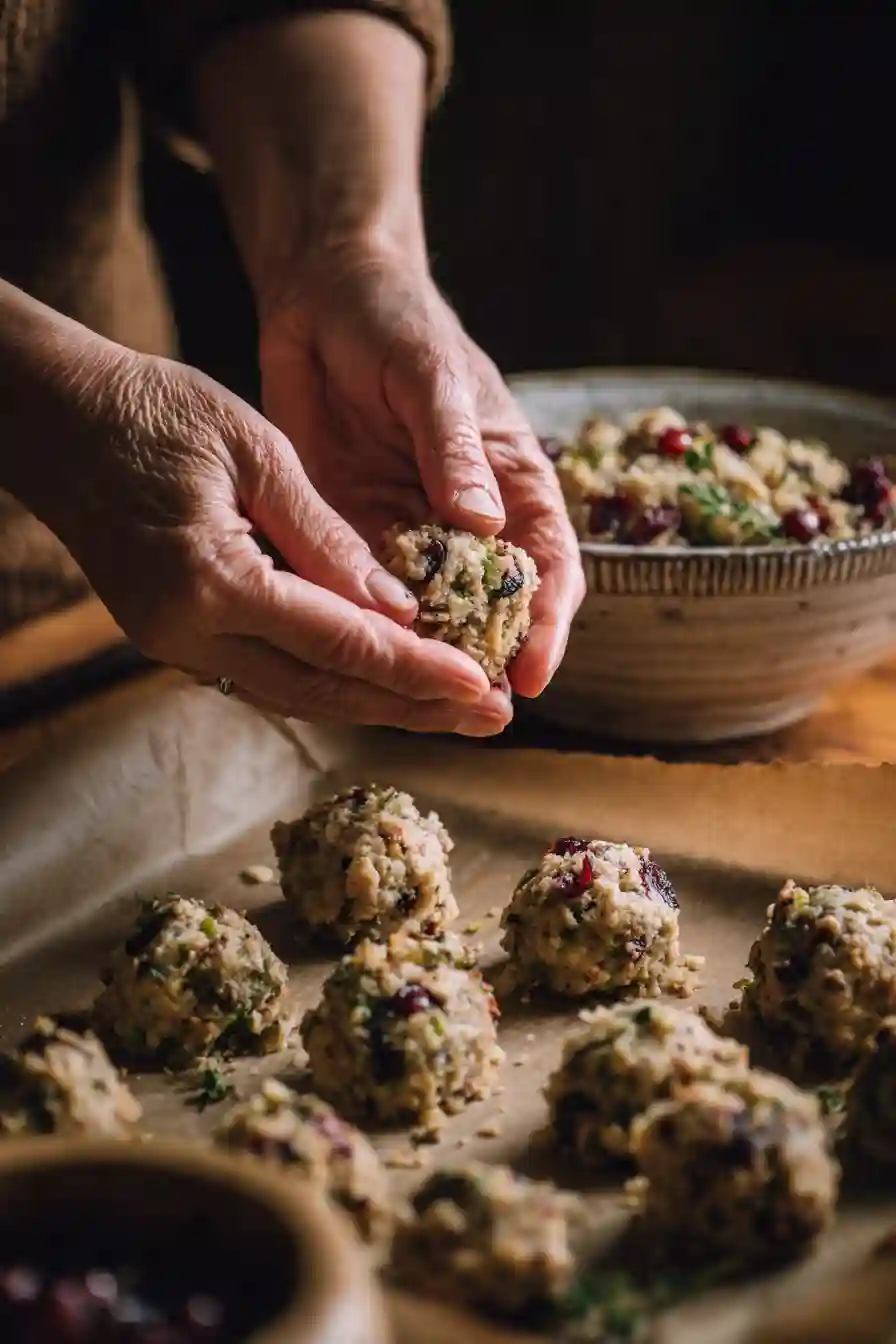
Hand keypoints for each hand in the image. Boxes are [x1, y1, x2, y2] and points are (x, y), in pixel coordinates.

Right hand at [24, 343, 509, 733]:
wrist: (53, 419)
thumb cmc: (154, 412)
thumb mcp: (257, 452)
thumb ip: (327, 538)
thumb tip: (398, 610)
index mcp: (213, 581)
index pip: (340, 642)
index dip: (418, 668)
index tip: (484, 685)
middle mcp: (189, 633)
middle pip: (324, 690)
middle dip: (414, 707)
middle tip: (492, 717)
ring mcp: (173, 644)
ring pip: (296, 694)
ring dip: (378, 705)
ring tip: (453, 710)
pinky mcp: (171, 637)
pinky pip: (266, 674)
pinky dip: (331, 681)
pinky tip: (382, 682)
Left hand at [258, 242, 585, 697]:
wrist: (322, 299)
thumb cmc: (398, 324)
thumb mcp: (433, 379)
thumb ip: (458, 450)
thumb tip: (488, 527)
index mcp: (511, 482)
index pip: (549, 565)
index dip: (548, 623)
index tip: (532, 672)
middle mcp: (467, 520)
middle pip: (493, 607)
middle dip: (489, 660)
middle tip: (476, 713)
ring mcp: (410, 531)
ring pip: (429, 613)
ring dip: (427, 658)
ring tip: (418, 708)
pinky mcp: (353, 533)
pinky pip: (365, 593)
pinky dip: (366, 629)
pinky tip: (355, 663)